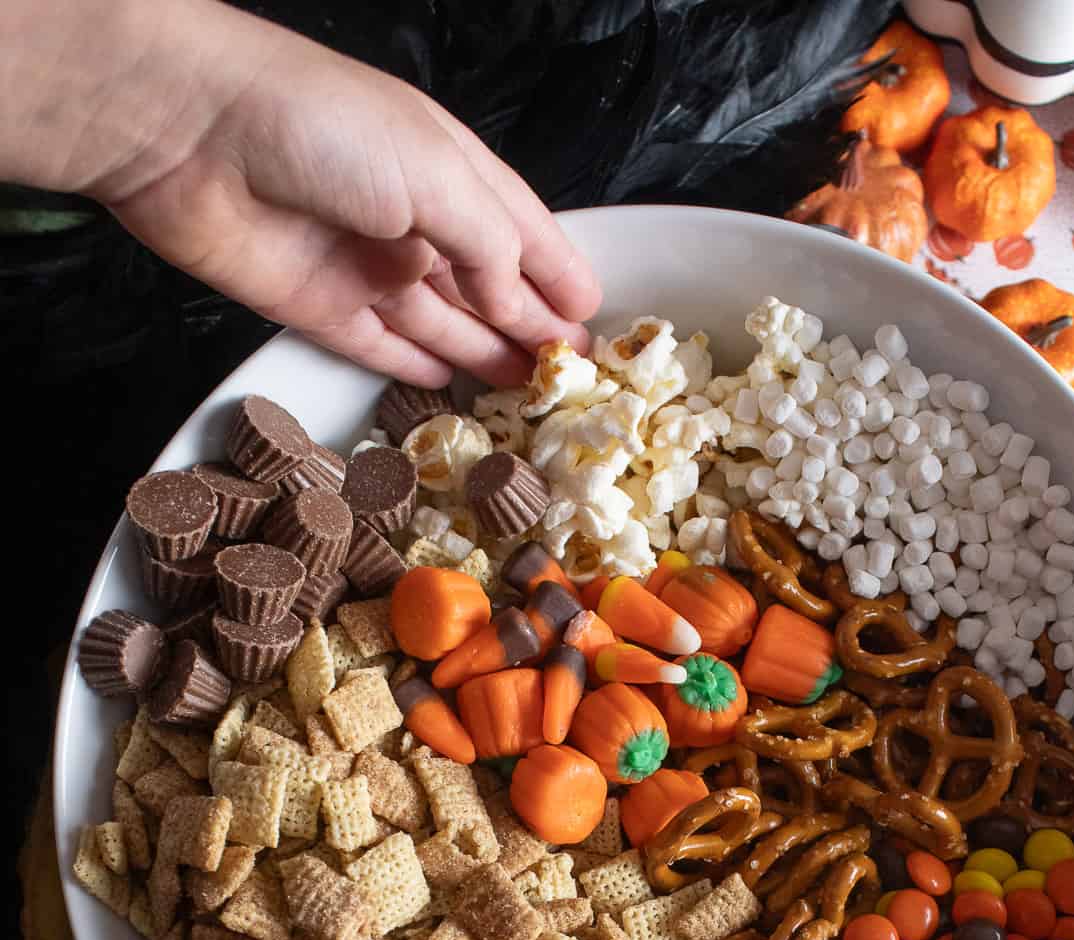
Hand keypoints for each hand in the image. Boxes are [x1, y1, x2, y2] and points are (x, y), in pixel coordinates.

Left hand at [5, 0, 599, 385]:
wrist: (194, 133)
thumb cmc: (322, 128)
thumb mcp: (435, 175)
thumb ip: (488, 247)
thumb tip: (520, 306)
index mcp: (448, 168)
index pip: (520, 229)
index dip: (558, 271)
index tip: (594, 317)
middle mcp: (411, 217)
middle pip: (485, 283)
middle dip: (531, 324)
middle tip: (572, 373)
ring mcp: (364, 265)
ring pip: (442, 322)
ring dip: (486, 353)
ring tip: (531, 391)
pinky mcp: (320, 308)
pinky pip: (383, 349)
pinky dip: (421, 369)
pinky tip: (454, 386)